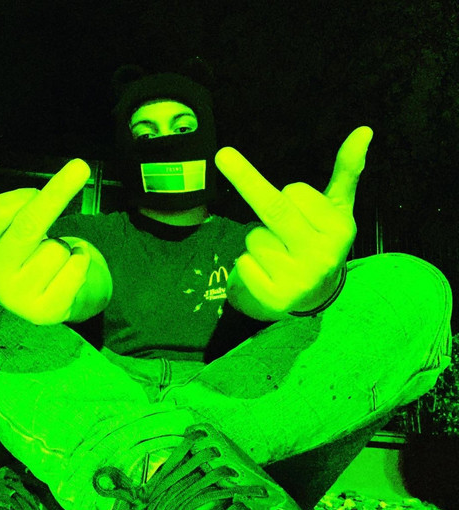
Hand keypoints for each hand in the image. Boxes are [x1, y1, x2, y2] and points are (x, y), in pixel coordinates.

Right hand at [0, 143, 91, 324]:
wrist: (43, 296)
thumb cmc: (19, 250)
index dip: (24, 195)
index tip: (35, 192)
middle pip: (28, 225)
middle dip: (58, 192)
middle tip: (81, 167)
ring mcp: (16, 299)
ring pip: (57, 249)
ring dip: (64, 245)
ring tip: (51, 258)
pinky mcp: (45, 312)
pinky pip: (76, 268)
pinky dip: (80, 261)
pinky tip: (66, 272)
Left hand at [215, 126, 373, 315]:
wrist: (316, 295)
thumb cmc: (321, 240)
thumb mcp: (337, 209)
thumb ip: (347, 172)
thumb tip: (364, 130)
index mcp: (340, 230)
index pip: (296, 193)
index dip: (289, 193)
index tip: (297, 202)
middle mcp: (322, 256)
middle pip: (274, 209)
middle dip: (245, 178)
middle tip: (222, 154)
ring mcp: (299, 280)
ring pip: (254, 238)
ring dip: (257, 239)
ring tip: (278, 252)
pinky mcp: (275, 299)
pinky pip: (243, 264)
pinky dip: (247, 263)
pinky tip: (267, 271)